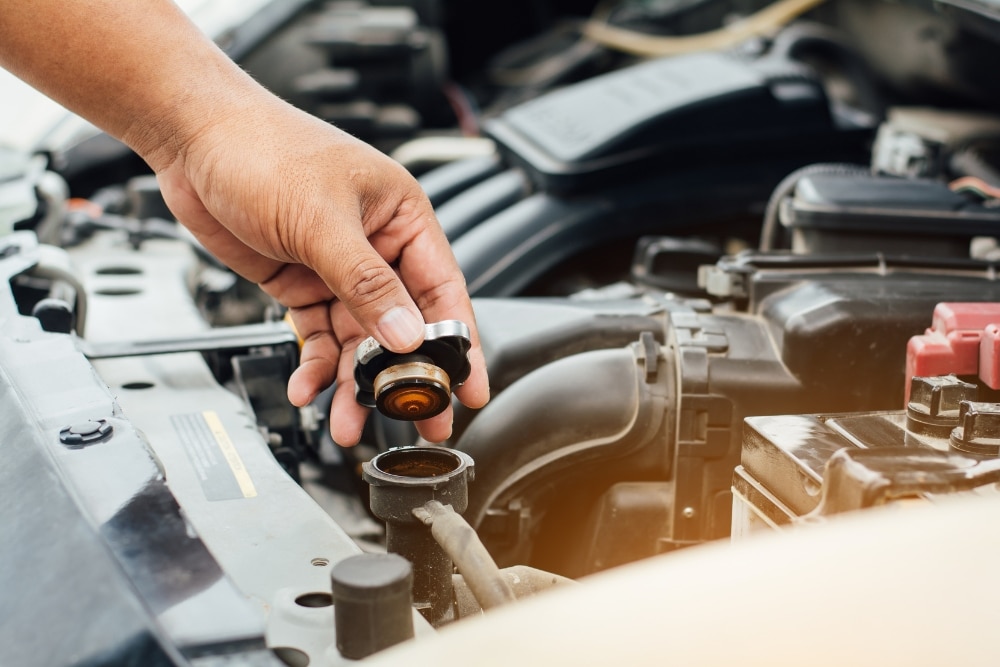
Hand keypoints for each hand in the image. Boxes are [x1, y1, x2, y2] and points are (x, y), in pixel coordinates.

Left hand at [154, 97, 488, 444]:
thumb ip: (366, 284)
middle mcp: (376, 246)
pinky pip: (319, 335)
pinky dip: (315, 365)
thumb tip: (406, 335)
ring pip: (358, 339)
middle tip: (420, 423)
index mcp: (401, 218)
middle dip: (406, 376)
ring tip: (349, 421)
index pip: (442, 291)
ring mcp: (337, 268)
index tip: (468, 389)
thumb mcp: (321, 220)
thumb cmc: (263, 149)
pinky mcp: (302, 283)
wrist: (191, 138)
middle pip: (403, 324)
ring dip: (353, 382)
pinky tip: (307, 387)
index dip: (458, 343)